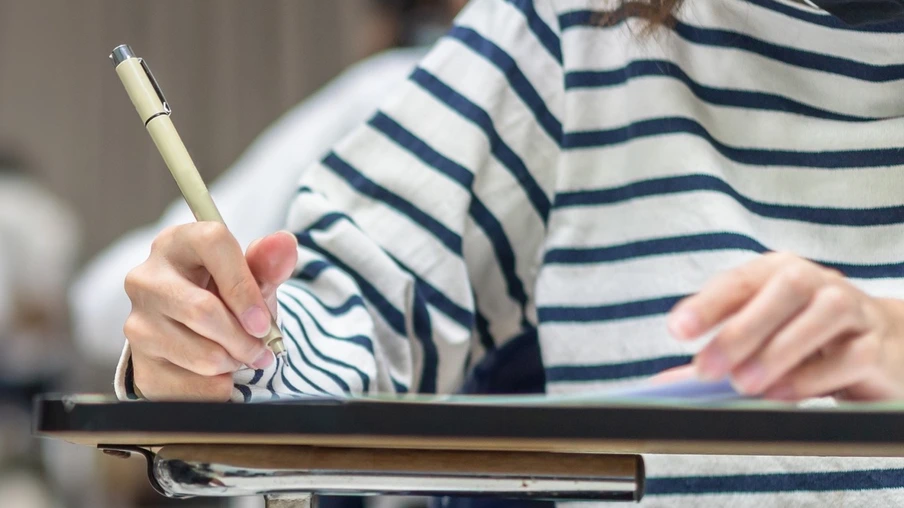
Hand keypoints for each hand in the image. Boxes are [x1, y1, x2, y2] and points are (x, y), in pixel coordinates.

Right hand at [123, 224, 296, 400]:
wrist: (199, 333)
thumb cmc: (228, 294)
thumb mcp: (254, 276)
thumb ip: (270, 262)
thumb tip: (284, 243)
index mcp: (178, 243)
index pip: (212, 244)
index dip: (244, 286)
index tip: (263, 321)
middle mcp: (146, 278)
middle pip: (201, 310)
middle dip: (244, 339)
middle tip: (262, 349)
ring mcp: (137, 322)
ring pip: (201, 355)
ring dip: (234, 363)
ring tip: (240, 355)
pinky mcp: (139, 364)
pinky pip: (190, 388)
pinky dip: (218, 387)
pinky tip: (220, 373)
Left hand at [664, 252, 903, 400]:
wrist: (879, 345)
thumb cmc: (804, 338)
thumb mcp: (758, 339)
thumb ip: (717, 356)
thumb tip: (665, 383)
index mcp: (776, 271)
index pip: (738, 281)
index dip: (707, 304)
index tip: (678, 330)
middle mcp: (815, 281)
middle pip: (782, 291)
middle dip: (740, 330)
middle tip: (707, 369)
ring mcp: (851, 309)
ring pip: (821, 316)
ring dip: (778, 350)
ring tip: (744, 383)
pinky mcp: (876, 346)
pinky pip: (850, 356)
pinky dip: (814, 375)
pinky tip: (783, 392)